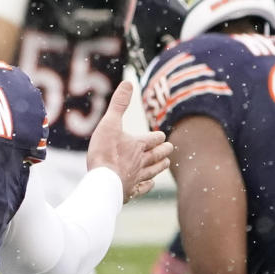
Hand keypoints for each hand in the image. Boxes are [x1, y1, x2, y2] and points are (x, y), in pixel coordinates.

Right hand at [86, 79, 171, 202]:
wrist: (104, 182)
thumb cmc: (105, 152)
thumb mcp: (109, 123)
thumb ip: (119, 104)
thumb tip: (128, 83)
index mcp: (137, 145)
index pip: (152, 139)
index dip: (157, 136)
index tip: (162, 135)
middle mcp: (140, 161)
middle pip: (155, 155)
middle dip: (163, 150)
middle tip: (170, 147)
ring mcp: (136, 177)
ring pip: (152, 171)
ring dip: (160, 166)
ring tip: (167, 163)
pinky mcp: (130, 190)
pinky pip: (142, 187)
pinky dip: (148, 185)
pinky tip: (151, 184)